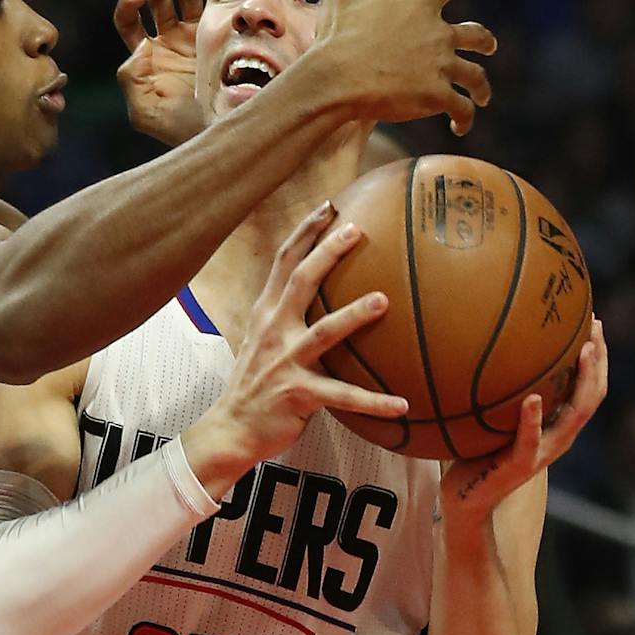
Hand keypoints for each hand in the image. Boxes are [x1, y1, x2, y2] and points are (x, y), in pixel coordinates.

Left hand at [113, 0, 223, 147]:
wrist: (222, 131)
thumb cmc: (180, 129)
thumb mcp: (146, 114)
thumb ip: (131, 83)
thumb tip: (136, 51)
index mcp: (146, 55)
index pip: (128, 20)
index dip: (129, 4)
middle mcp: (168, 40)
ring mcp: (195, 34)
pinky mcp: (221, 32)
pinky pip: (216, 0)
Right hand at [182, 202, 408, 497]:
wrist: (232, 427)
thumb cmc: (256, 382)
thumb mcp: (263, 339)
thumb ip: (286, 315)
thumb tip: (323, 293)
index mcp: (267, 313)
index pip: (284, 261)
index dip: (306, 231)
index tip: (330, 206)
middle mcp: (273, 330)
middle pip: (300, 281)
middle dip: (327, 252)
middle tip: (357, 230)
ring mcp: (284, 361)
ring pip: (322, 332)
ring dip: (352, 315)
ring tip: (382, 300)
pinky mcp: (297, 394)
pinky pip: (342, 396)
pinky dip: (373, 401)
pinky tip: (402, 405)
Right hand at [300, 0, 498, 135]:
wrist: (337, 78)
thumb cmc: (338, 34)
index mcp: (420, 6)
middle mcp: (438, 35)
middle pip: (476, 35)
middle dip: (485, 41)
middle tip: (490, 45)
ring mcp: (439, 67)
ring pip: (475, 76)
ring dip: (482, 87)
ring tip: (483, 97)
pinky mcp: (435, 96)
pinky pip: (460, 108)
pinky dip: (465, 117)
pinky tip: (462, 126)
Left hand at [439, 319, 608, 525]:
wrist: (464, 499)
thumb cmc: (476, 453)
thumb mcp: (494, 417)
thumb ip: (503, 391)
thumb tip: (490, 349)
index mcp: (555, 426)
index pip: (588, 389)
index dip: (598, 359)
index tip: (595, 323)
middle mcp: (557, 438)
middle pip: (592, 397)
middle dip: (599, 362)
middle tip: (596, 329)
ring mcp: (541, 453)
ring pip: (574, 416)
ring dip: (582, 382)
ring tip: (584, 352)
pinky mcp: (519, 466)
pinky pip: (529, 440)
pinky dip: (533, 419)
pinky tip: (532, 399)